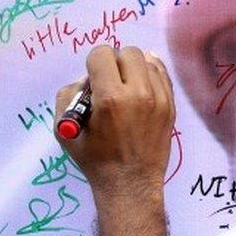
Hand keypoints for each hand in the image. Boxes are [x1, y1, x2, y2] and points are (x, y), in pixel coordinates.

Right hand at [54, 45, 175, 197]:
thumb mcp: (64, 129)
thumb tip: (86, 78)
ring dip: (133, 69)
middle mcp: (138, 93)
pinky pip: (162, 74)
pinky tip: (141, 86)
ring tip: (126, 87)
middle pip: (128, 52)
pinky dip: (150, 75)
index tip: (93, 79)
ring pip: (147, 60)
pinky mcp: (171, 105)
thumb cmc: (94, 158)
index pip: (102, 54)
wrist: (130, 183)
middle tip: (110, 82)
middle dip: (115, 63)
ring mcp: (159, 98)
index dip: (94, 63)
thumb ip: (69, 95)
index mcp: (109, 98)